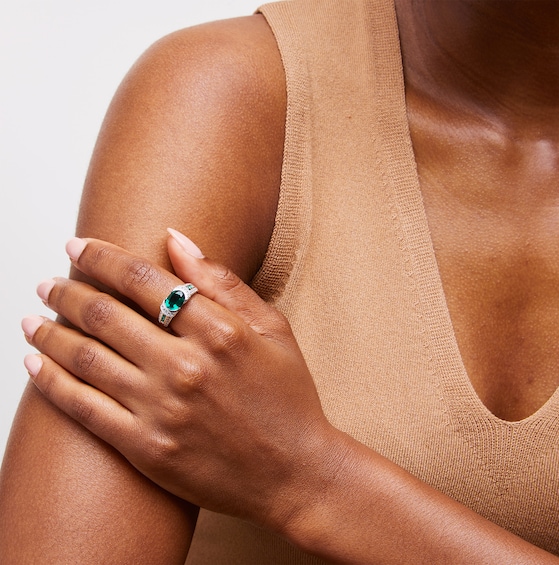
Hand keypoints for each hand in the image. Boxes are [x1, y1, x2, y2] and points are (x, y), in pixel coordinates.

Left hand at [21, 232, 332, 533]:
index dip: (102, 257)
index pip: (143, 279)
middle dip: (66, 291)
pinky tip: (33, 364)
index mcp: (220, 331)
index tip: (78, 246)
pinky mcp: (147, 448)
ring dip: (49, 332)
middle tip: (47, 283)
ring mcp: (163, 410)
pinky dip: (50, 382)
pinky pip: (83, 408)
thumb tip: (176, 238)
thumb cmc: (288, 396)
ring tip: (31, 319)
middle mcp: (187, 366)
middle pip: (105, 314)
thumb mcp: (273, 328)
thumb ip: (223, 282)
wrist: (295, 471)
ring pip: (85, 357)